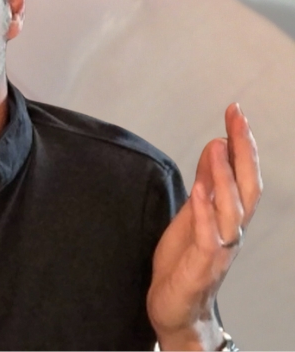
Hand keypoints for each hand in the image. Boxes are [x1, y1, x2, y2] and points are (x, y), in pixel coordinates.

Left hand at [148, 104, 261, 349]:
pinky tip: (199, 190)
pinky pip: (209, 237)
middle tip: (236, 118)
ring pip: (232, 211)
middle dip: (244, 152)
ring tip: (218, 146)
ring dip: (225, 177)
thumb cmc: (184, 262)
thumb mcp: (191, 214)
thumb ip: (205, 184)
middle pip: (247, 188)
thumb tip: (215, 147)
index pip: (243, 175)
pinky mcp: (201, 266)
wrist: (176, 310)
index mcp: (228, 217)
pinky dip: (205, 213)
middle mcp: (231, 231)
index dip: (242, 144)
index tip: (235, 112)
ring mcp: (220, 250)